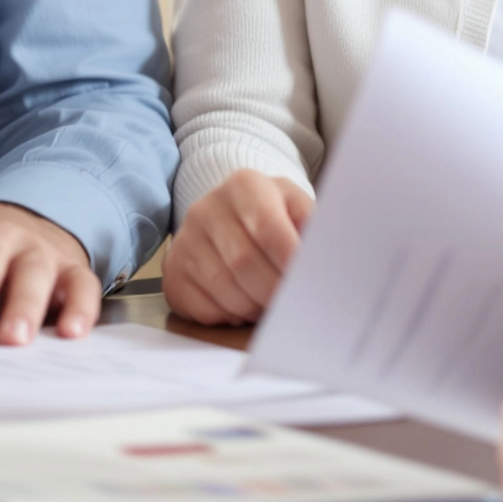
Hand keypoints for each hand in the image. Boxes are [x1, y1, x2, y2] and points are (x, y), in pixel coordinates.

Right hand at [162, 171, 314, 324]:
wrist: (231, 216)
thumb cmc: (275, 216)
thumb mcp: (297, 208)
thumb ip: (314, 228)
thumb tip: (329, 259)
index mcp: (245, 185)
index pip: (267, 228)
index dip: (289, 262)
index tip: (308, 285)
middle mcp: (207, 208)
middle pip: (243, 262)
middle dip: (274, 291)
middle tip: (293, 305)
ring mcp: (185, 240)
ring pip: (223, 288)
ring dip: (254, 306)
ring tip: (271, 304)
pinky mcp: (173, 272)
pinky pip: (202, 307)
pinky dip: (229, 316)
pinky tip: (244, 306)